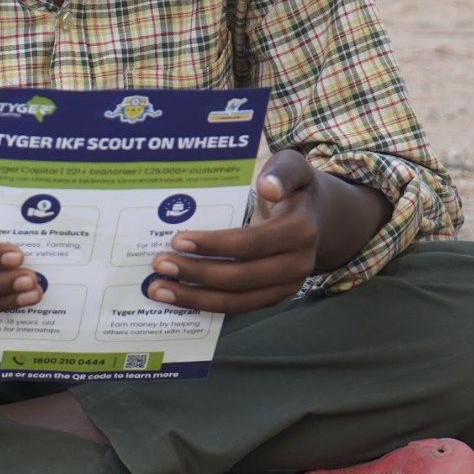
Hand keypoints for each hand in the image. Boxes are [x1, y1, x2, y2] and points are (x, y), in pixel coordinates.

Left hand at [146, 151, 322, 313]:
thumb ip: (281, 173)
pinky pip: (237, 306)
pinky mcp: (273, 297)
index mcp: (300, 230)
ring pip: (237, 300)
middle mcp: (298, 264)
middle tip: (160, 264)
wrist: (313, 216)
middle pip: (240, 277)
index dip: (214, 245)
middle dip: (196, 273)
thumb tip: (267, 188)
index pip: (250, 243)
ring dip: (195, 298)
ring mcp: (287, 287)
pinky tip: (179, 297)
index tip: (178, 240)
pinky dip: (207, 304)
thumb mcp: (291, 166)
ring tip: (159, 289)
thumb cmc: (290, 186)